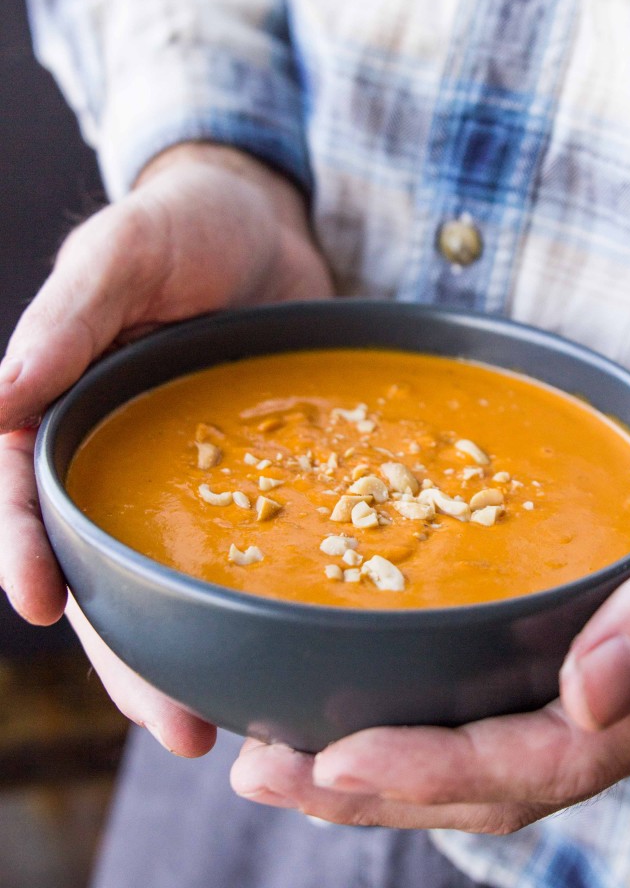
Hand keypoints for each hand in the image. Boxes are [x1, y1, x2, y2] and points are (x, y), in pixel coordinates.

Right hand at [0, 143, 331, 756]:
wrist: (270, 222)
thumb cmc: (184, 222)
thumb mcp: (124, 251)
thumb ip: (70, 316)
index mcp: (67, 407)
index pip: (29, 491)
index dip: (29, 550)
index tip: (40, 608)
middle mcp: (118, 457)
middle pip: (105, 566)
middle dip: (126, 649)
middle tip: (171, 725)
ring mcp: (186, 476)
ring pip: (171, 577)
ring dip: (186, 651)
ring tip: (220, 722)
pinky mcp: (253, 477)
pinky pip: (248, 547)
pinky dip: (251, 601)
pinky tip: (283, 649)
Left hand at [230, 382, 629, 831]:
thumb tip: (589, 696)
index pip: (547, 760)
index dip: (435, 769)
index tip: (332, 762)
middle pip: (496, 776)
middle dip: (377, 786)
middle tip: (263, 774)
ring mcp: (610, 674)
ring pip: (487, 745)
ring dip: (385, 757)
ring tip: (282, 751)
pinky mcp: (587, 631)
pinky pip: (498, 689)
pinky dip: (423, 703)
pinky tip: (364, 686)